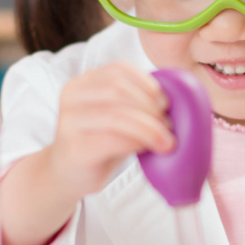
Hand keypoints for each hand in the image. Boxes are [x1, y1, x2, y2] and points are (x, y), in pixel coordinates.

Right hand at [48, 63, 174, 200]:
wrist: (68, 174)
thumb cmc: (98, 143)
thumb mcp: (116, 116)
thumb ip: (134, 103)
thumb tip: (175, 100)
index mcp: (83, 82)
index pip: (119, 70)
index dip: (147, 82)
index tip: (166, 101)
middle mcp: (72, 96)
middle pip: (119, 90)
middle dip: (150, 107)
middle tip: (169, 124)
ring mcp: (69, 121)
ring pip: (117, 115)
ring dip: (149, 127)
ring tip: (165, 140)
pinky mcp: (74, 147)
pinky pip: (112, 140)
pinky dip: (136, 143)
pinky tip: (146, 149)